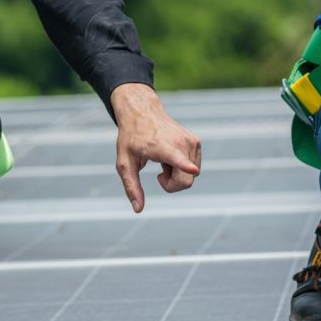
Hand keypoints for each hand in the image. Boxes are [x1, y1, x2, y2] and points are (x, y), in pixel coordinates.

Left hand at [111, 83, 200, 212]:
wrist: (141, 111)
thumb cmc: (131, 138)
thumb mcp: (124, 163)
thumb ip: (131, 186)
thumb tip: (138, 209)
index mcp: (160, 146)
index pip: (177, 158)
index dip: (185, 166)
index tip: (192, 169)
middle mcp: (180, 143)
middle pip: (186, 181)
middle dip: (172, 185)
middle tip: (159, 175)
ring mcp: (191, 141)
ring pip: (192, 176)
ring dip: (177, 175)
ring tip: (163, 161)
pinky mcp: (196, 142)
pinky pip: (194, 167)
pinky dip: (183, 168)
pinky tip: (170, 156)